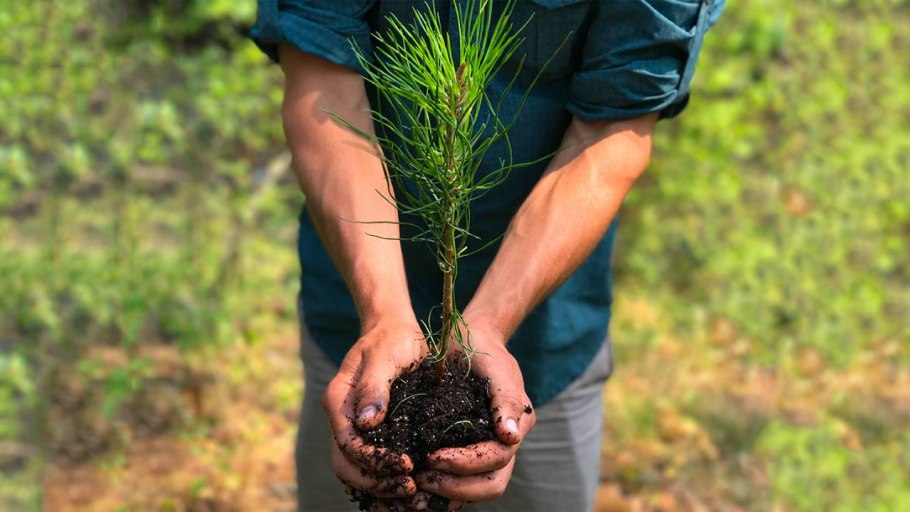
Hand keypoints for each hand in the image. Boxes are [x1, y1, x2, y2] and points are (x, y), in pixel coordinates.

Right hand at [322, 317, 427, 497]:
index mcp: (338, 400)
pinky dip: (383, 483)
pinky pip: (367, 467)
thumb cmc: (393, 340)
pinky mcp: (368, 434)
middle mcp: (340, 419)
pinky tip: (408, 491)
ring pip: (354, 472)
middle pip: (346, 466)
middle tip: (411, 490)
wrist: (394, 331)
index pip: (347, 444)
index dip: (374, 461)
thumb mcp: (387, 355)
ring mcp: (352, 428)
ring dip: (379, 490)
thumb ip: (375, 387)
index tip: (406, 467)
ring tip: (411, 498)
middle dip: (376, 483)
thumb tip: (367, 423)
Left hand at [414, 322, 535, 503]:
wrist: (468, 340)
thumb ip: (507, 400)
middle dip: (456, 486)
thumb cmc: (484, 350)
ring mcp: (485, 449)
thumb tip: (511, 436)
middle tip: (421, 479)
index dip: (466, 464)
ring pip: (474, 489)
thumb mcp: (497, 368)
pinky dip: (439, 489)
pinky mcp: (465, 450)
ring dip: (446, 493)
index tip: (434, 457)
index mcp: (517, 427)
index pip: (496, 459)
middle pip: (489, 484)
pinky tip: (415, 486)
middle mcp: (504, 444)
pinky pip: (458, 480)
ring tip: (415, 489)